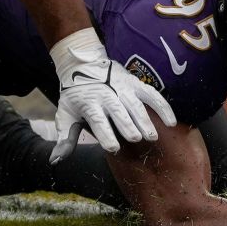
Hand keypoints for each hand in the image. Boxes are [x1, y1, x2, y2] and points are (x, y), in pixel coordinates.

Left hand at [49, 28, 175, 162]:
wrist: (83, 65)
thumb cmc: (75, 95)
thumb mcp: (65, 114)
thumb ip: (65, 139)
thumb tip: (55, 161)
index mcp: (89, 104)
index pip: (97, 120)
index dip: (105, 134)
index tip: (113, 148)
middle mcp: (107, 95)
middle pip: (119, 111)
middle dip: (127, 124)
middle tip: (137, 138)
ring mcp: (123, 88)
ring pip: (136, 104)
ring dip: (145, 119)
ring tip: (152, 136)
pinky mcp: (135, 84)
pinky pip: (152, 95)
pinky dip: (163, 107)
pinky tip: (172, 122)